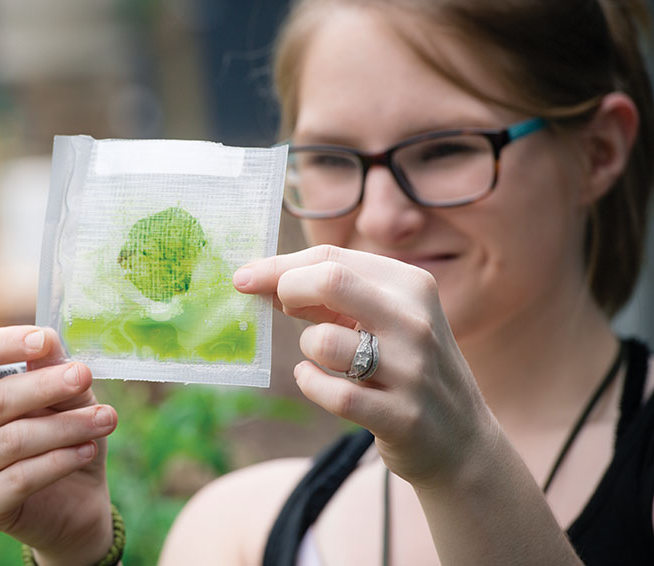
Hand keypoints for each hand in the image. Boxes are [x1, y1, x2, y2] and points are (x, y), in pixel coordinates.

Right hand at [0, 325, 117, 565]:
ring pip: (14, 439)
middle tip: (85, 376)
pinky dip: (60, 461)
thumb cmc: (64, 438)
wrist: (74, 501)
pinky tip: (87, 450)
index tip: (45, 340)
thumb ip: (55, 370)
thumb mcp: (67, 397)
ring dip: (67, 425)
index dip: (8, 343)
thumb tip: (49, 342)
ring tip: (106, 419)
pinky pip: (21, 477)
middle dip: (47, 385)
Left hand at [234, 245, 498, 487]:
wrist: (461, 440)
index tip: (246, 277)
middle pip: (329, 281)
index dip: (279, 266)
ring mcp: (412, 370)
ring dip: (309, 349)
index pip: (331, 259)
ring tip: (324, 357)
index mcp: (412, 286)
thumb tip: (265, 279)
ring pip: (323, 343)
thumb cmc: (405, 367)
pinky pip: (332, 392)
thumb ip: (331, 297)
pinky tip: (316, 381)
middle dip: (287, 290)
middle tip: (281, 309)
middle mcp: (415, 322)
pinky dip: (311, 383)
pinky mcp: (401, 417)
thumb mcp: (383, 319)